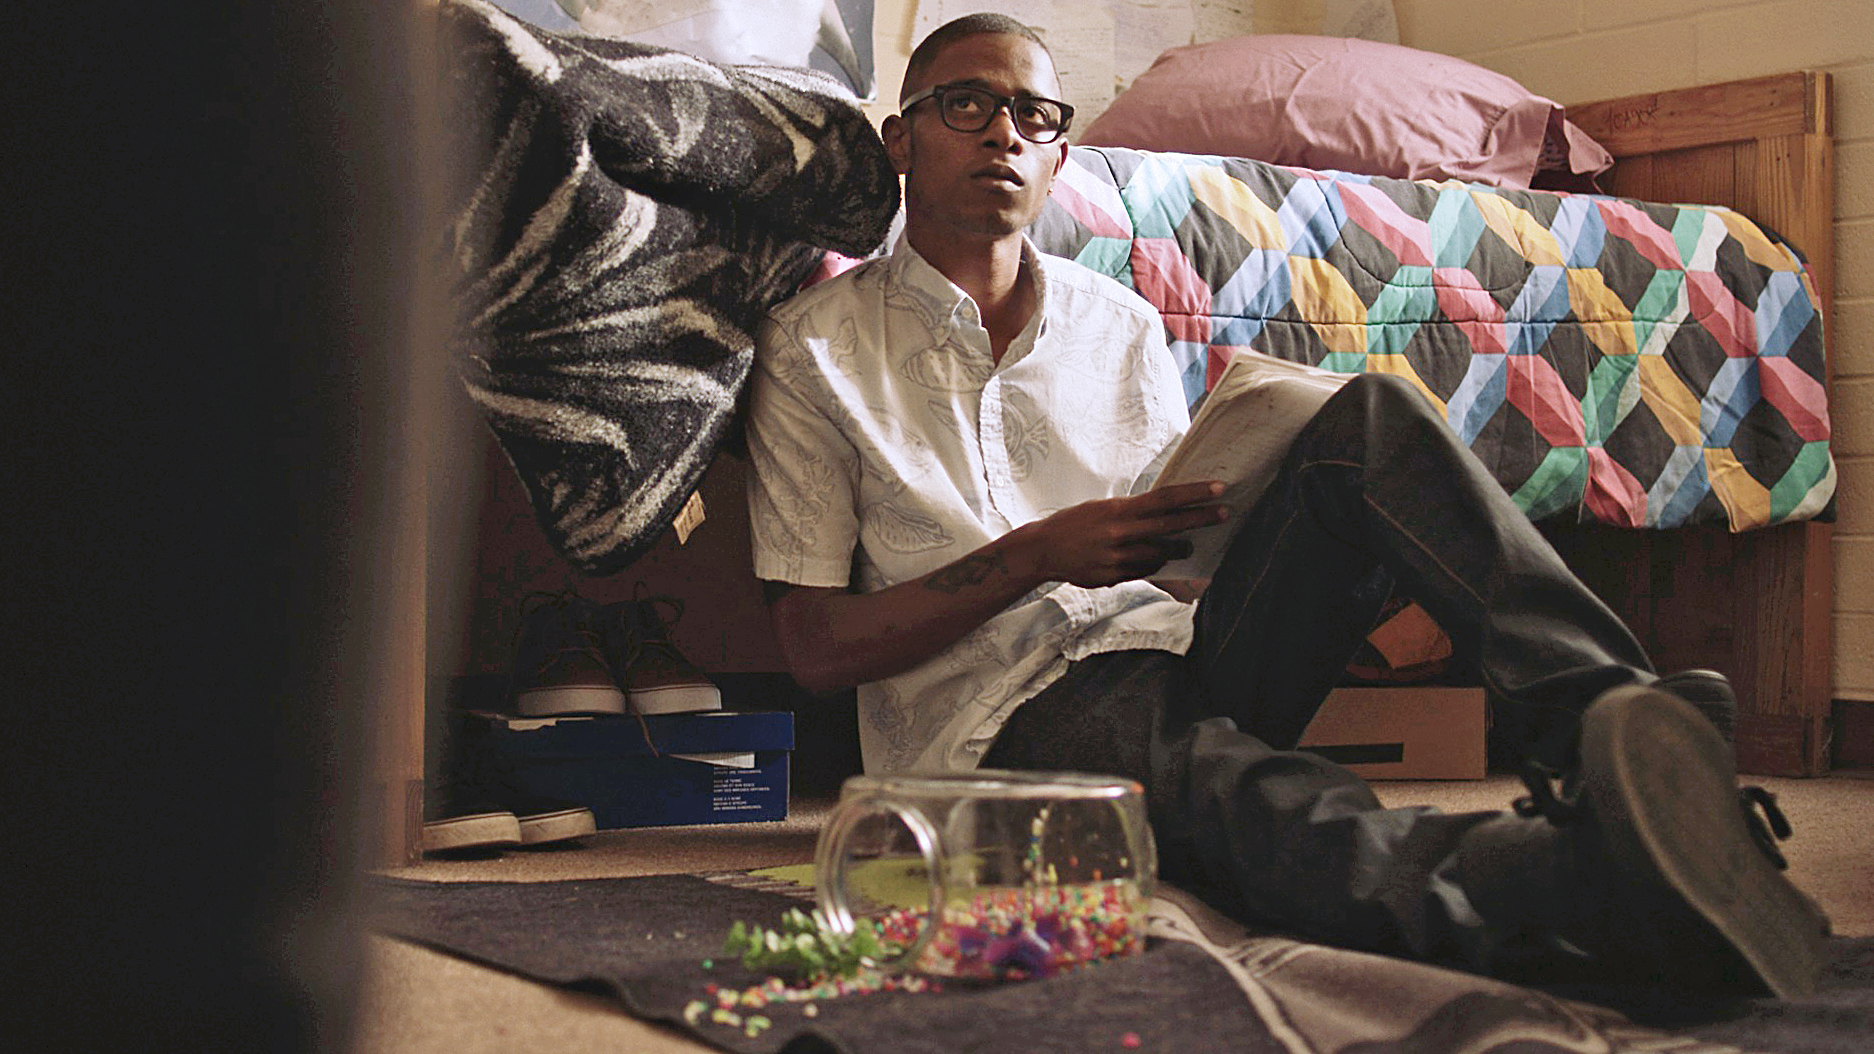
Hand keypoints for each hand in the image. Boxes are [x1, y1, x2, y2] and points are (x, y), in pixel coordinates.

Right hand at [1013, 481, 1228, 586]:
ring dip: (1178, 549)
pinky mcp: (1113, 577)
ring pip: (1160, 554)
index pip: (1164, 498)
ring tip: (1188, 546)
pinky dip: (1151, 564)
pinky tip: (1150, 559)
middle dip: (1201, 519)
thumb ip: (1132, 512)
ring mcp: (1117, 558)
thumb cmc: (1076, 524)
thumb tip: (1165, 511)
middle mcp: (1120, 533)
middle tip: (1225, 513)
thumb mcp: (1103, 508)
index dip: (1194, 493)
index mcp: (1119, 510)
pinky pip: (1143, 571)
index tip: (1218, 488)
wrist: (1043, 549)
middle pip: (1170, 525)